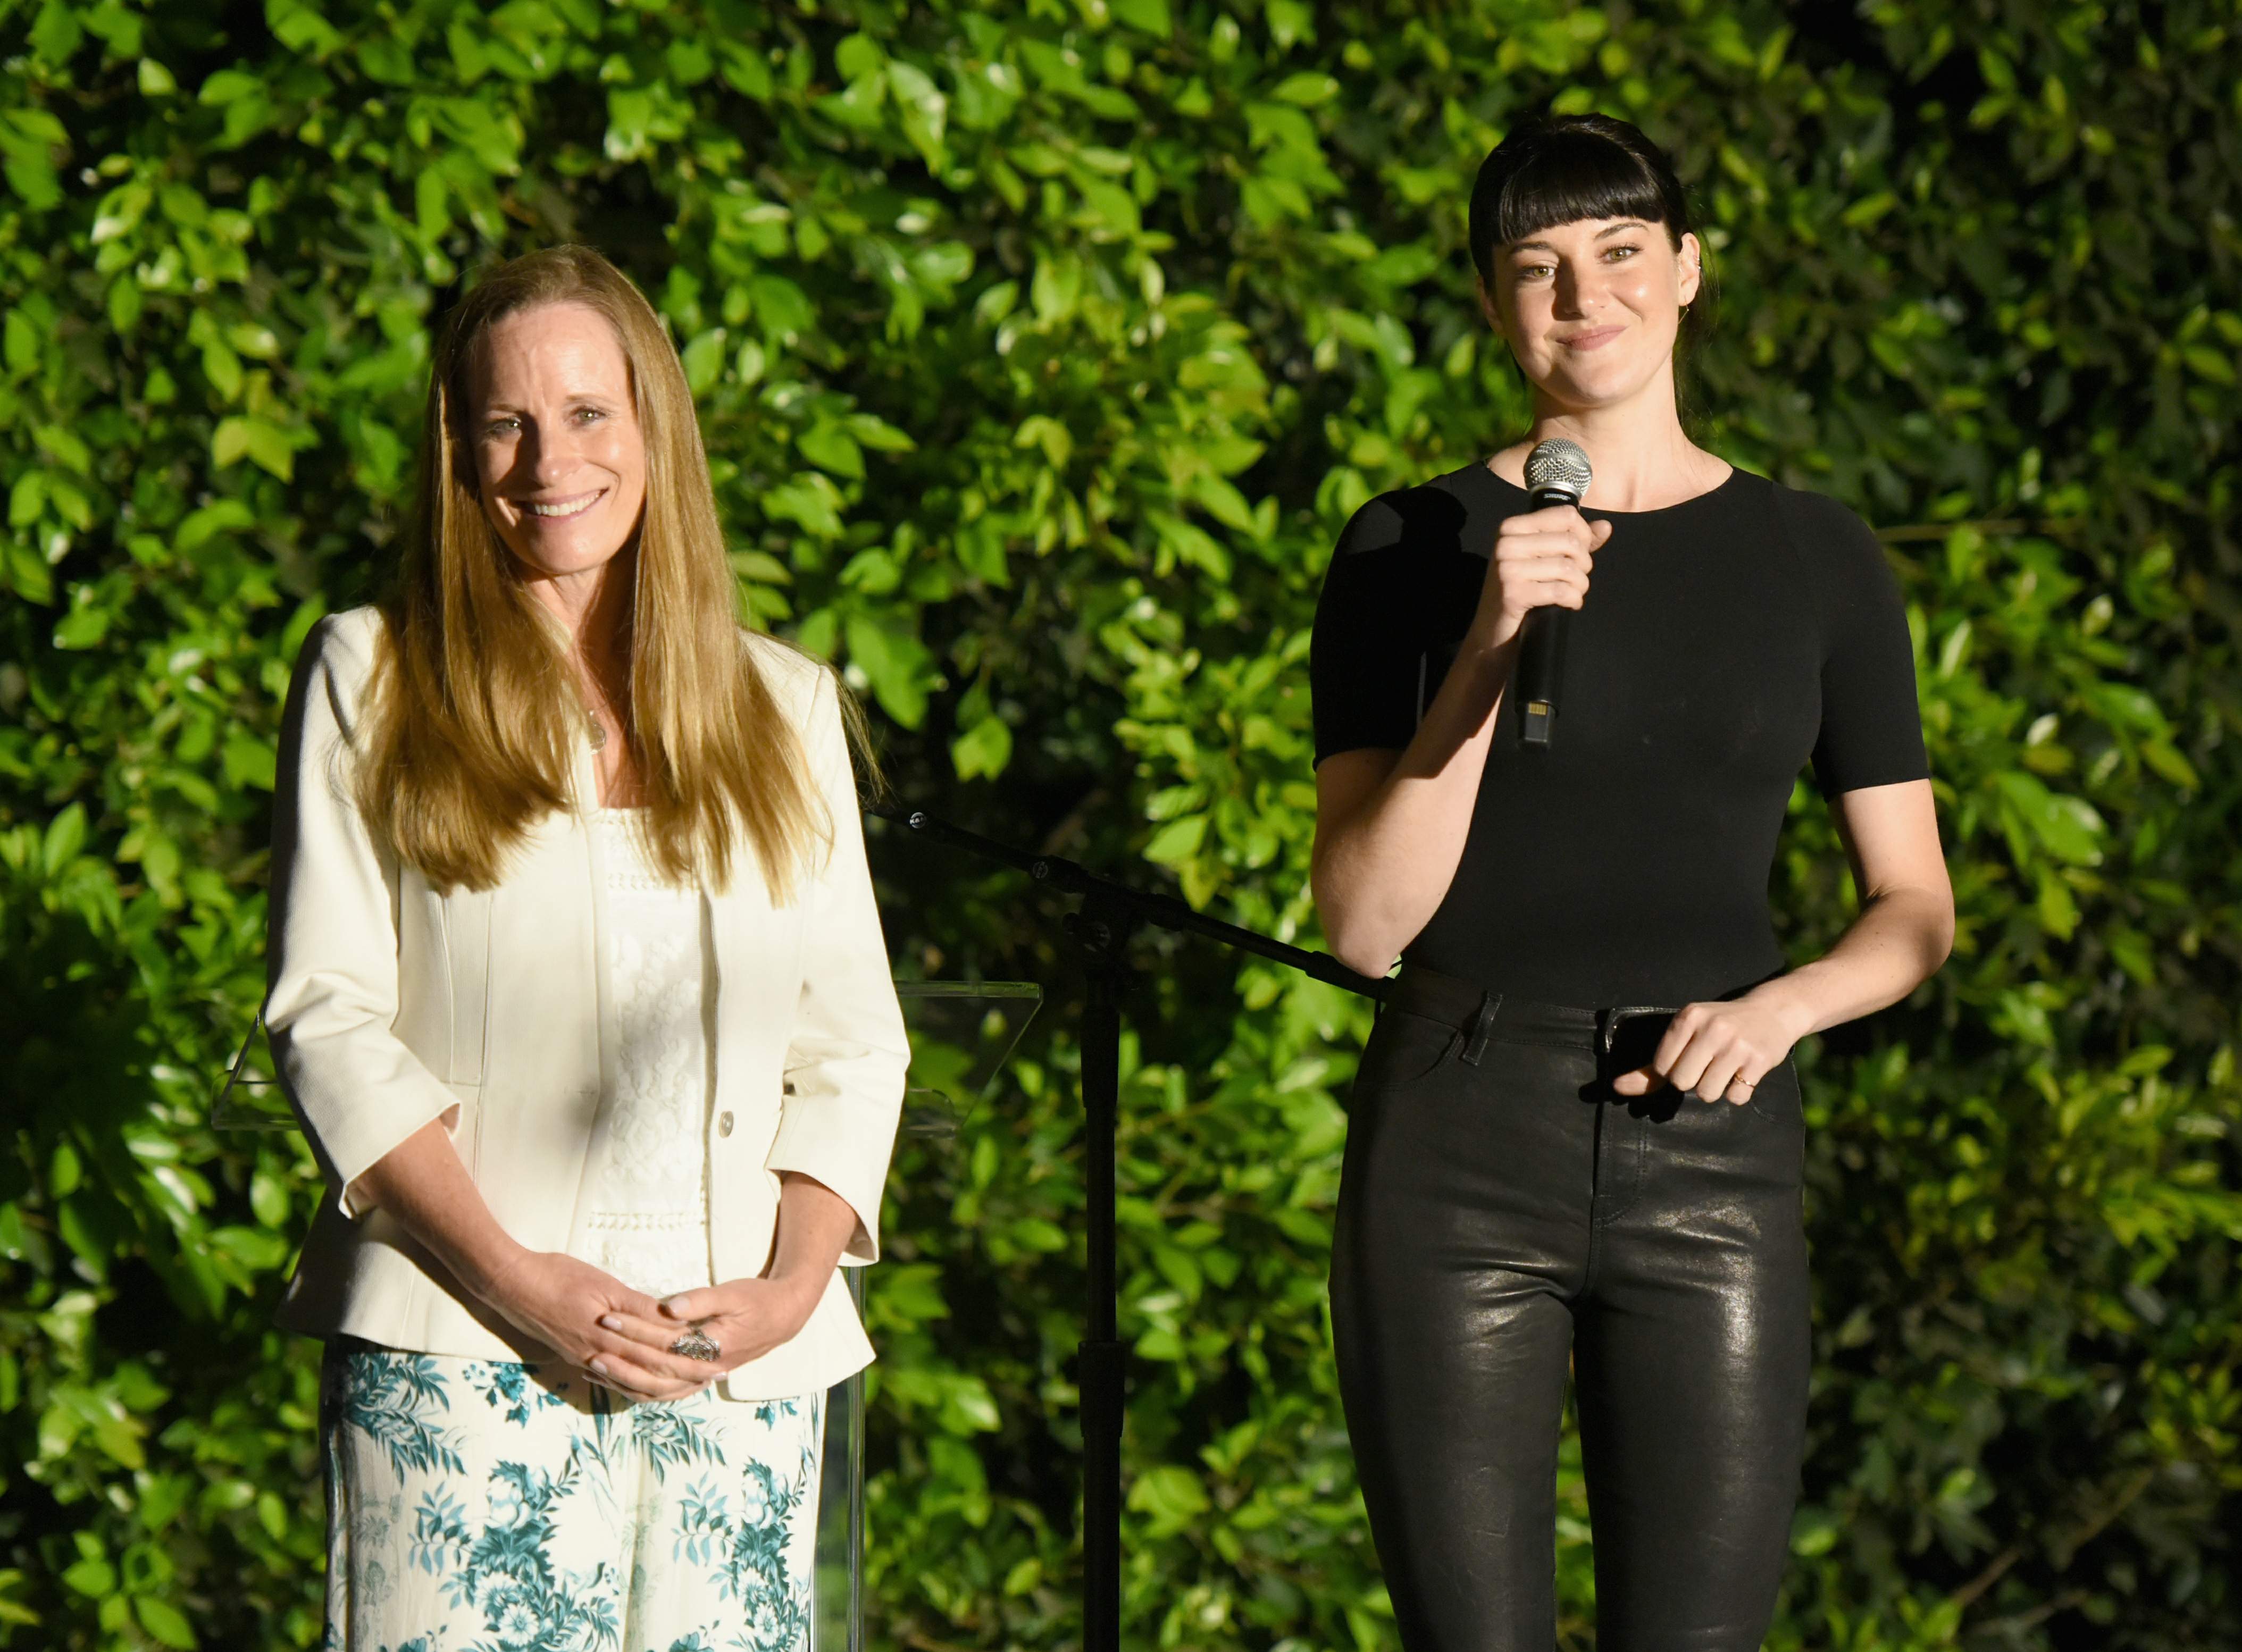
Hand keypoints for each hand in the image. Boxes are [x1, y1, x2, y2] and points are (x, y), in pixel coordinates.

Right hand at [478, 1249, 716, 1401]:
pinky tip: (647, 1383)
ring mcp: (586, 1358)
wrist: (511, 1286)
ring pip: (634, 1378)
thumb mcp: (603, 1284)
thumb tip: (671, 1319)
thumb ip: (637, 1305)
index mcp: (611, 1333)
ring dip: (665, 1381)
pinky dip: (635, 1382)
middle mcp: (600, 1353)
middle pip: (652, 1368)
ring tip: (691, 1383)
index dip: (691, 1352)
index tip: (717, 1356)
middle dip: (687, 1373)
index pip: (660, 1347)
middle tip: (717, 1375)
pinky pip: (612, 1378)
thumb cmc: (557, 1276)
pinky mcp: (576, 1357)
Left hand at [594, 1272, 826, 1381]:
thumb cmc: (757, 1301)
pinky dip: (638, 1387)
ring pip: (657, 1387)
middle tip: (592, 1339)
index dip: (634, 1329)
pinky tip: (616, 1379)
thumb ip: (700, 1301)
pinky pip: (664, 1390)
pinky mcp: (698, 1376)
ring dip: (624, 1377)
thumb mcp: (733, 1294)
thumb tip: (668, 1308)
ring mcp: (701, 1376)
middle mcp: (705, 1368)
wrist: (783, 1318)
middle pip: (655, 1367)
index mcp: (712, 1346)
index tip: (608, 1316)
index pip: (664, 1342)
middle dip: (621, 1354)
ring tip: (593, 1364)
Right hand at [1471, 503, 1612, 650]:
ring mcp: (1507, 568)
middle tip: (1577, 579)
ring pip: (1568, 567)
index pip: (1566, 515)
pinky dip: (1573, 599)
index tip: (1580, 554)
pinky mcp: (1513, 593)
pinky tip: (1569, 604)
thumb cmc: (1519, 591)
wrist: (1492, 631)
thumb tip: (1605, 526)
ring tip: (1574, 593)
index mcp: (1512, 527)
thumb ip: (1574, 540)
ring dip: (1580, 585)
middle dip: (1584, 564)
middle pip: (1570, 542)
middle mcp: (1507, 543)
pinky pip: (1561, 590)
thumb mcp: (1542, 559)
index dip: (1584, 535)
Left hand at [1611, 991, 1811, 1105]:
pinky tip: (1743, 1073)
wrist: (1772, 1011)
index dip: (1673, 1070)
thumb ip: (1652, 1066)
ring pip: (1707, 1094)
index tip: (1689, 1057)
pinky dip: (1737, 1093)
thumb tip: (1617, 1087)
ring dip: (1714, 1089)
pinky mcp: (1759, 1061)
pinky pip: (1735, 1098)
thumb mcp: (1686, 1034)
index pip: (1662, 1066)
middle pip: (1682, 1082)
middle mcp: (1712, 1028)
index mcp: (1689, 1017)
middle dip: (1692, 1081)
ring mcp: (1737, 1045)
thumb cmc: (1719, 1026)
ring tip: (1725, 1069)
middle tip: (1708, 1065)